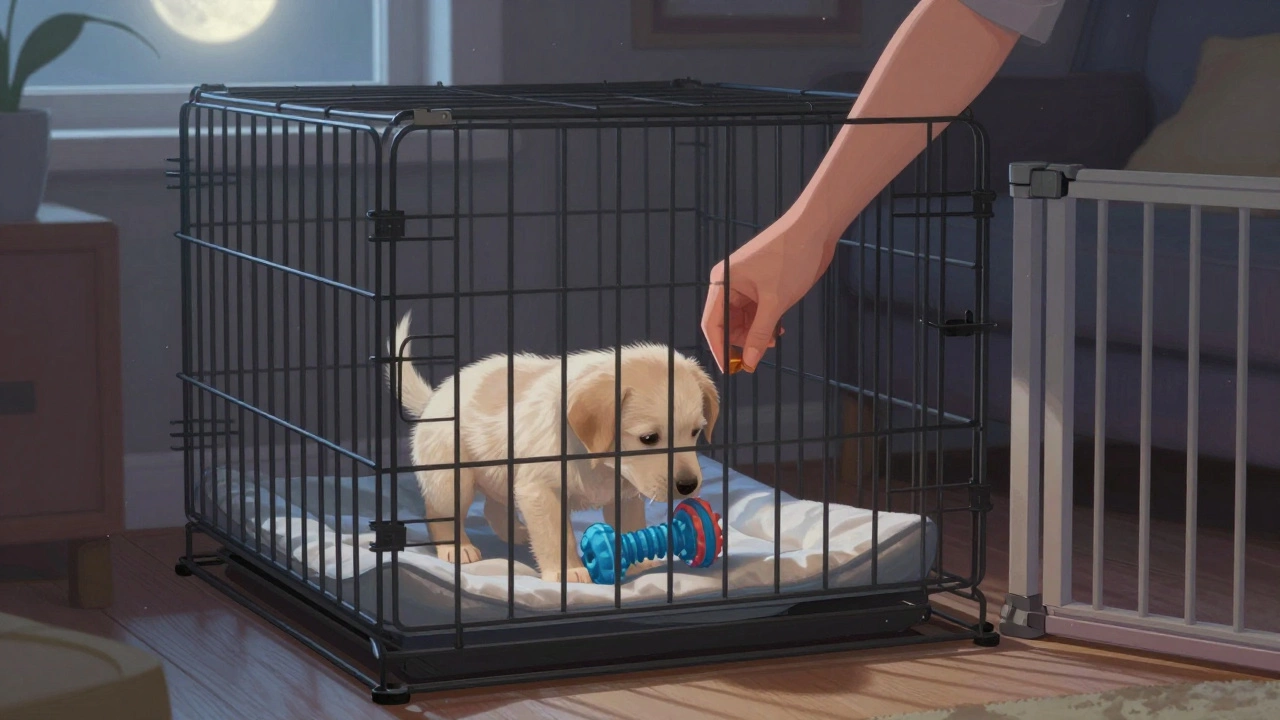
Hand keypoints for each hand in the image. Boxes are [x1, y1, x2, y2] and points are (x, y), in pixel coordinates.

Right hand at [700, 211, 836, 373]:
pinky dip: (765, 323)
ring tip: (773, 339)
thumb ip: (759, 333)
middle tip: (758, 356)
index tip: (730, 368)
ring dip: (755, 333)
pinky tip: (778, 329)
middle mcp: (729, 283)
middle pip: (726, 323)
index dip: (719, 348)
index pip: (711, 324)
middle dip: (741, 341)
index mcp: (723, 282)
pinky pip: (756, 312)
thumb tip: (749, 361)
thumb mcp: (775, 302)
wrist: (815, 230)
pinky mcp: (761, 285)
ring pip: (743, 320)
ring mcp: (745, 284)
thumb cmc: (791, 257)